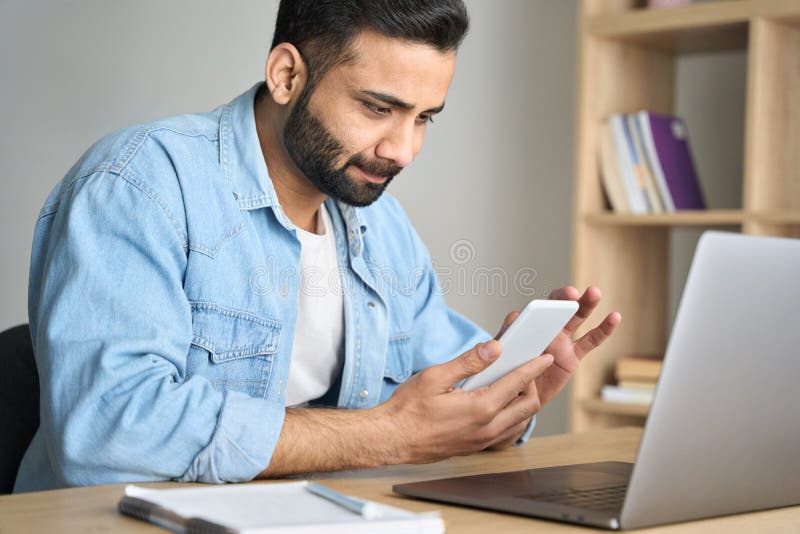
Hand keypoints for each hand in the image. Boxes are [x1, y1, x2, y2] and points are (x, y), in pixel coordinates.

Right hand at [381, 338, 553, 463]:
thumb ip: (469, 361)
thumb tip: (493, 348)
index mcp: (480, 408)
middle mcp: (486, 428)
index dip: (534, 367)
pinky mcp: (476, 447)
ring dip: (523, 402)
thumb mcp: (436, 376)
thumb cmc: (407, 410)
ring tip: (513, 384)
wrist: (391, 439)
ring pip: (520, 421)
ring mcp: (483, 440)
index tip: (544, 357)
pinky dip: (511, 416)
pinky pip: (506, 431)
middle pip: (528, 405)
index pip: (517, 383)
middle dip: (532, 384)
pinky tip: (499, 403)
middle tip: (525, 368)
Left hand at [484, 288, 619, 449]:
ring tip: (594, 292)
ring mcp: (560, 341)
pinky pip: (590, 341)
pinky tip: (615, 317)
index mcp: (524, 327)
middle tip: (572, 294)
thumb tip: (499, 336)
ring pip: (575, 319)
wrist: (515, 398)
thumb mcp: (496, 360)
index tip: (547, 304)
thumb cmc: (503, 374)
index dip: (541, 305)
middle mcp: (543, 329)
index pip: (532, 311)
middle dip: (563, 298)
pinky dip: (603, 329)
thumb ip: (498, 345)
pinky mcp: (573, 356)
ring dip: (585, 305)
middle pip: (556, 308)